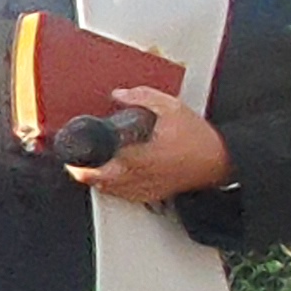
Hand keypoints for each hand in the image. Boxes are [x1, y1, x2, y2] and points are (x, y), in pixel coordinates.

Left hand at [67, 86, 231, 208]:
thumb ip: (143, 98)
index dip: (80, 160)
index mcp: (138, 157)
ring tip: (90, 166)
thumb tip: (119, 94)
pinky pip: (125, 196)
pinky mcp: (153, 194)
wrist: (220, 160)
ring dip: (96, 179)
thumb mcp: (171, 108)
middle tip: (75, 159)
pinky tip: (111, 177)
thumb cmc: (198, 137)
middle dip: (82, 171)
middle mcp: (138, 176)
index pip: (98, 164)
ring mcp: (145, 188)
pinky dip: (113, 188)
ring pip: (109, 191)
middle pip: (98, 181)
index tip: (71, 151)